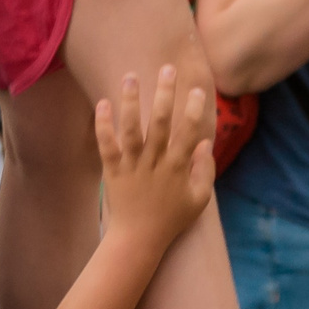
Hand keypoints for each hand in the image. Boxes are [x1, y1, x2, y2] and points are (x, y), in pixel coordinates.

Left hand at [95, 66, 215, 251]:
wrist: (138, 240)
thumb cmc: (171, 219)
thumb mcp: (198, 199)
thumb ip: (205, 170)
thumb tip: (205, 142)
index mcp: (177, 168)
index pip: (188, 133)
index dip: (193, 111)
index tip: (197, 89)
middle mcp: (155, 163)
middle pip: (160, 124)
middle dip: (165, 94)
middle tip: (167, 68)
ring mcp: (132, 166)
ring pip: (132, 130)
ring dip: (131, 102)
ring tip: (131, 76)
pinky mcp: (113, 171)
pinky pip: (107, 146)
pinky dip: (103, 126)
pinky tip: (102, 104)